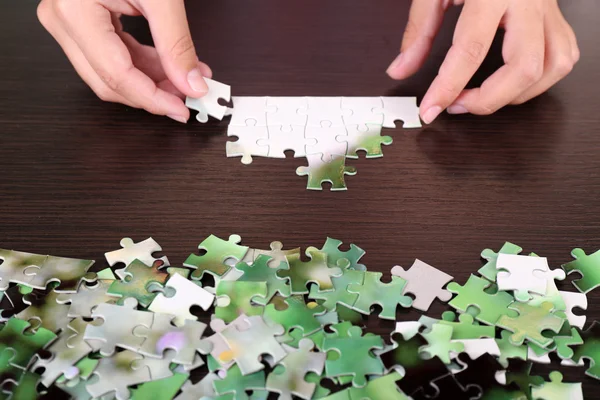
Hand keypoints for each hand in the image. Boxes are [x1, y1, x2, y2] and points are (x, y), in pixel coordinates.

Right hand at [37, 0, 211, 122]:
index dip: (152, 99)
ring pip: (110, 74)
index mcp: (75, 11)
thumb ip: (177, 43)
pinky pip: (111, 57)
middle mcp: (62, 20)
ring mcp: (68, 23)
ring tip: (185, 79)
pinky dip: (142, 66)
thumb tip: (191, 82)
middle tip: (188, 97)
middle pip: (108, 82)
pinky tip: (169, 67)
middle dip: (152, 95)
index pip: (115, 75)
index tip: (183, 109)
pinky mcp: (80, 23)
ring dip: (150, 82)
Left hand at [387, 0, 579, 123]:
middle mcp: (528, 1)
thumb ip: (419, 30)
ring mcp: (548, 9)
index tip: (429, 110)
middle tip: (456, 105)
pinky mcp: (556, 15)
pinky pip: (563, 55)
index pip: (471, 50)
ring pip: (552, 66)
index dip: (447, 88)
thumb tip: (400, 69)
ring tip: (483, 97)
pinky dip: (541, 79)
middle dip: (488, 100)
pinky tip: (514, 82)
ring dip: (517, 95)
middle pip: (523, 68)